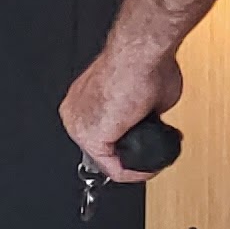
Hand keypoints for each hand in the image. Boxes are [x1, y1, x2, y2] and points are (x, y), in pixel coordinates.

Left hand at [58, 30, 185, 180]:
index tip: (147, 144)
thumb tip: (153, 118)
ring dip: (135, 164)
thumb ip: (143, 113)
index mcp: (83, 101)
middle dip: (132, 154)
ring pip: (108, 161)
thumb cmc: (142, 66)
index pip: (102, 134)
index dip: (128, 144)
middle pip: (103, 150)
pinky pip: (115, 169)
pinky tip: (150, 166)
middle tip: (154, 153)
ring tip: (154, 159)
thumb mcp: (144, 97)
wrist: (140, 56)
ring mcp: (79, 126)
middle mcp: (75, 114)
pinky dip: (136, 172)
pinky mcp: (91, 137)